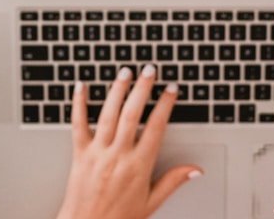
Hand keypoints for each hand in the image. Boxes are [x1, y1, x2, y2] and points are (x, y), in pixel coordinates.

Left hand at [56, 65, 201, 218]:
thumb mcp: (151, 202)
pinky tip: (81, 87)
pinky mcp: (78, 154)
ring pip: (108, 114)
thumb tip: (195, 170)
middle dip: (142, 89)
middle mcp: (118, 155)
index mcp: (139, 166)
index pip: (156, 127)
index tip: (171, 90)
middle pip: (132, 113)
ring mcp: (97, 153)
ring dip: (117, 90)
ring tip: (125, 72)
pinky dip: (78, 104)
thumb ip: (173, 182)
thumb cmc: (118, 218)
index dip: (165, 105)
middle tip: (150, 70)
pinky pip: (78, 124)